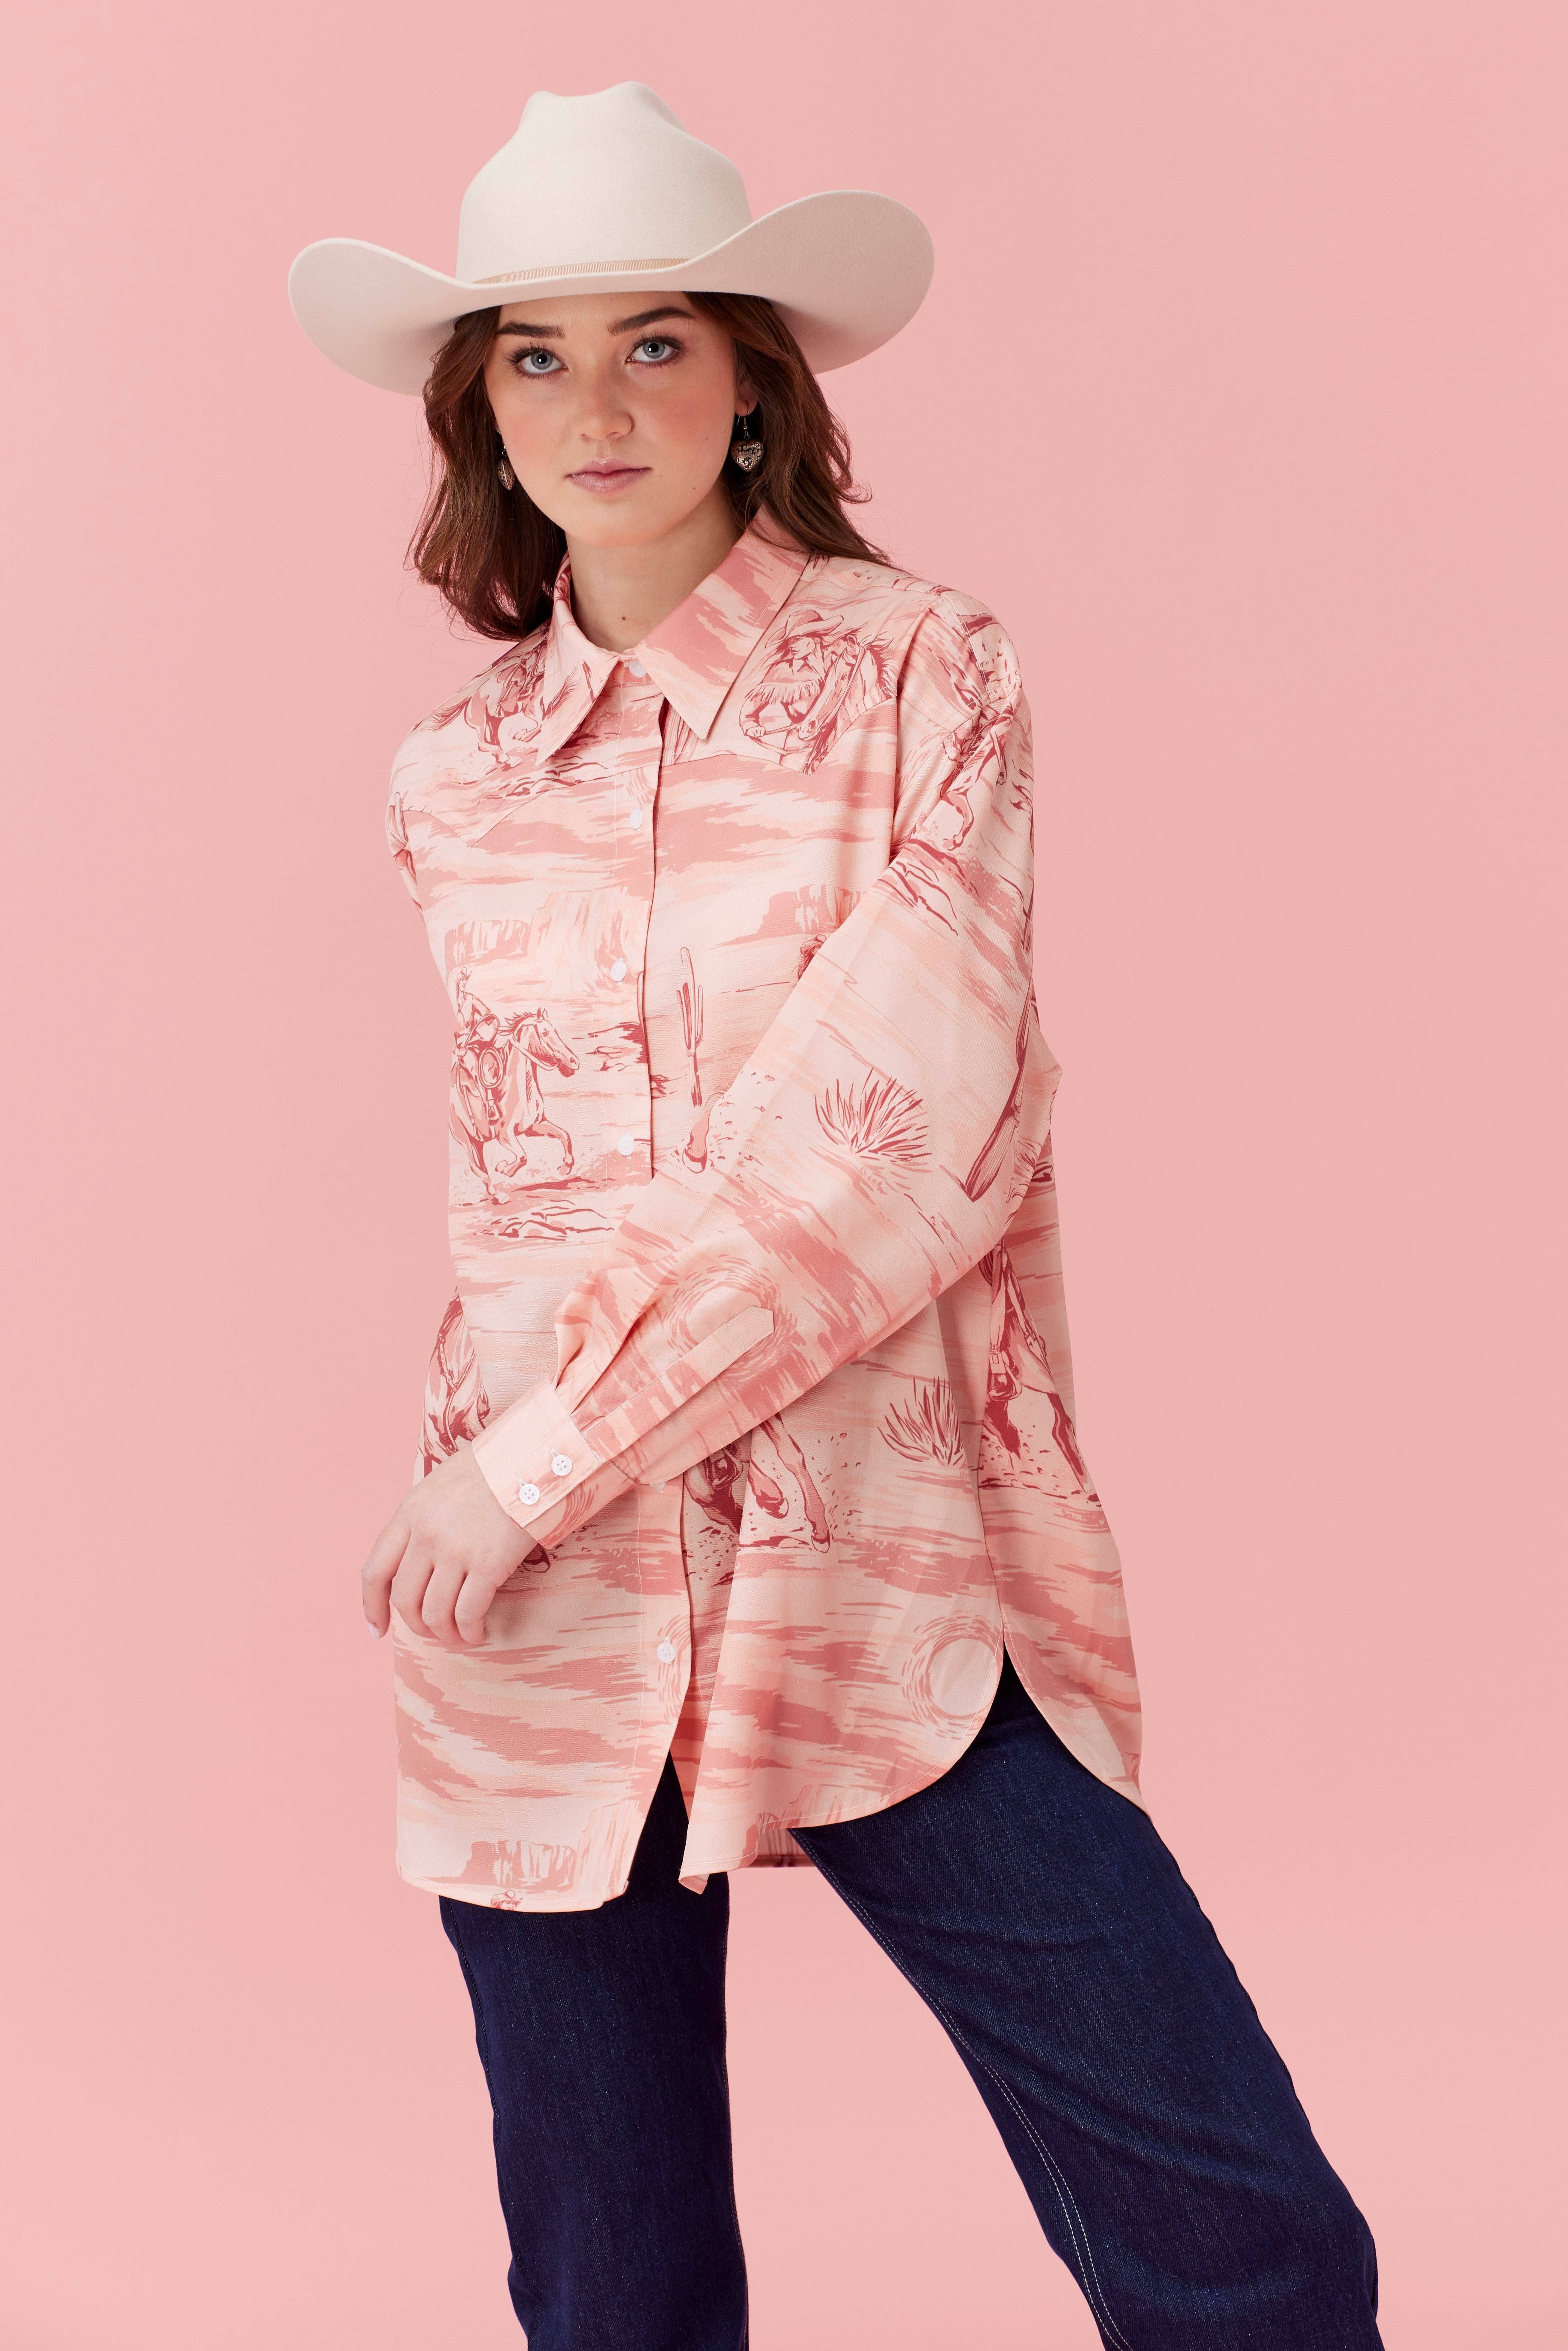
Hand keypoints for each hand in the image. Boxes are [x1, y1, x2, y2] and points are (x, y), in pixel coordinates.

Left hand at [361, 1439, 532, 1650]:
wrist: (533, 1457)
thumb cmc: (493, 1467)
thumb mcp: (442, 1483)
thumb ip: (424, 1517)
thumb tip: (419, 1554)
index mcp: (410, 1512)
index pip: (375, 1570)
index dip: (371, 1606)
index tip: (375, 1628)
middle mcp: (426, 1534)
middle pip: (405, 1599)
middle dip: (416, 1625)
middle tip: (432, 1631)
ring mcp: (455, 1550)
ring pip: (434, 1612)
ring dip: (444, 1634)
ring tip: (459, 1637)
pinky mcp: (488, 1564)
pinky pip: (468, 1613)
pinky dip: (469, 1631)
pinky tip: (477, 1633)